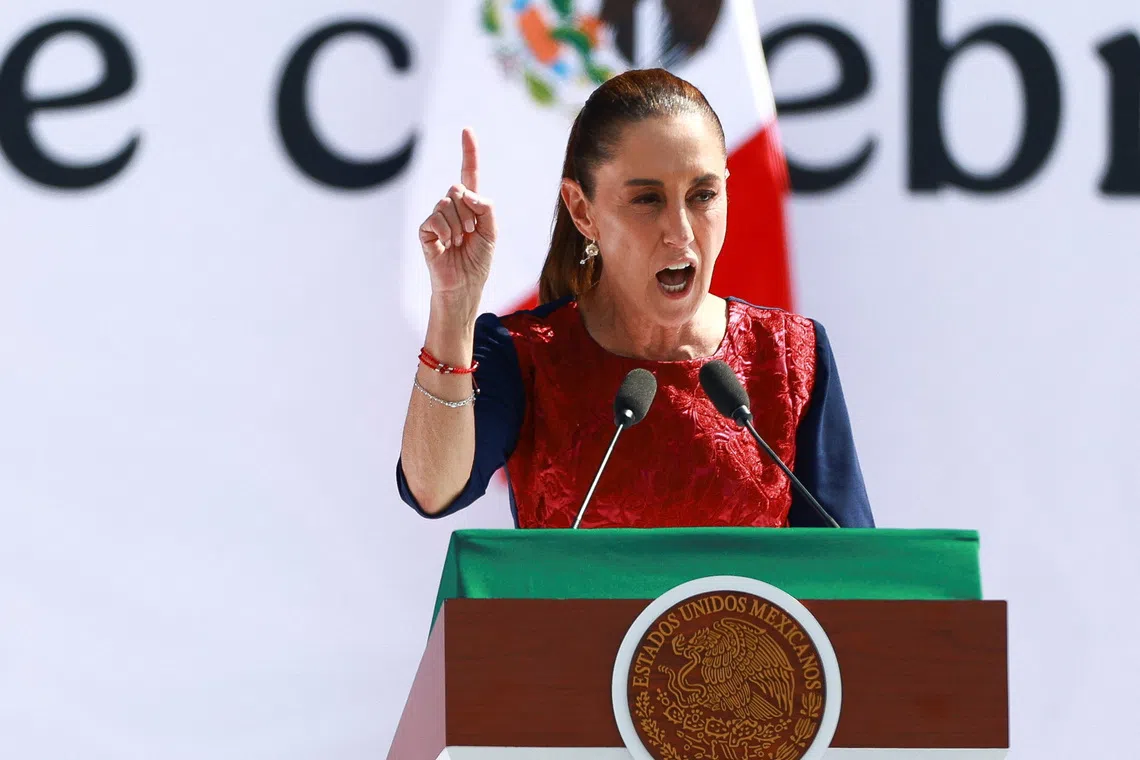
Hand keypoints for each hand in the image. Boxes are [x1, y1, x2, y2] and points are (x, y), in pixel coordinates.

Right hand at [418, 128, 496, 308]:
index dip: (469, 152)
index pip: (469, 173)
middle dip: (469, 211)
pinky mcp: (426, 229)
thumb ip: (486, 207)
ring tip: (459, 242)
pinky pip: (436, 217)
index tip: (467, 131)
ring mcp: (438, 217)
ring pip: (447, 203)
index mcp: (471, 205)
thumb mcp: (492, 231)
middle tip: (470, 233)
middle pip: (458, 188)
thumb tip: (465, 191)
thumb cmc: (479, 260)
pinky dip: (446, 231)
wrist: (465, 285)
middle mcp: (452, 207)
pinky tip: (447, 244)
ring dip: (459, 225)